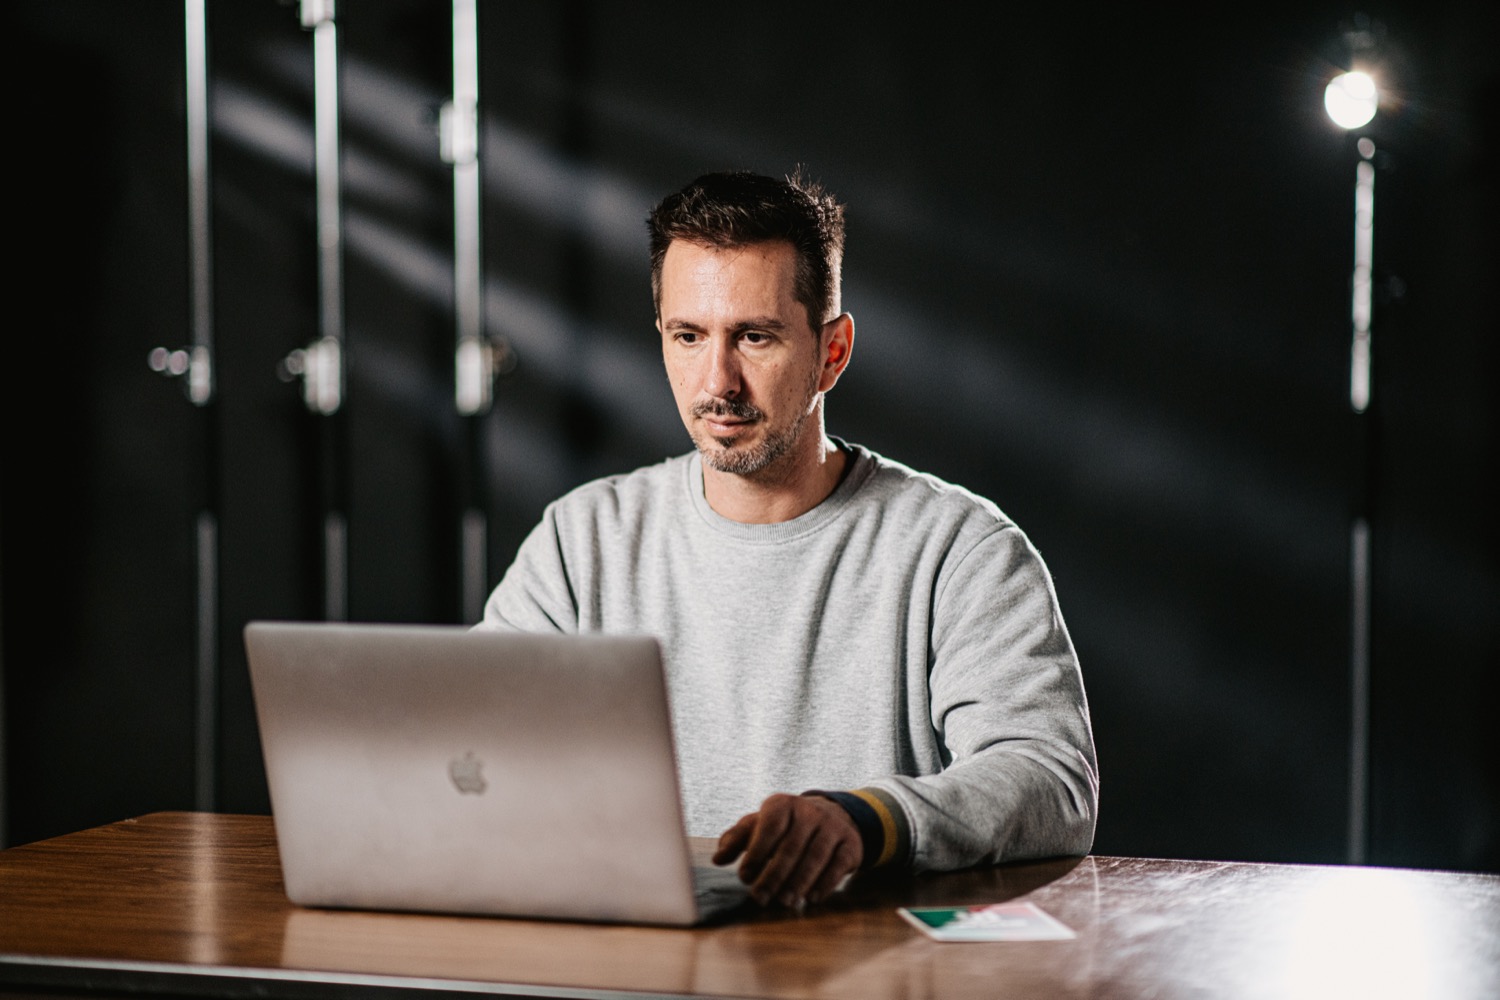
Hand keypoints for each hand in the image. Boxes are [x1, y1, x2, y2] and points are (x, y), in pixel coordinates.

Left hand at [712, 793, 862, 907]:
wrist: (832, 816)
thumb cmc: (786, 826)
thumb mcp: (760, 825)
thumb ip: (737, 839)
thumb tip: (717, 858)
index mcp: (782, 804)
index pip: (769, 828)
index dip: (756, 853)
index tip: (744, 877)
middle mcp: (809, 811)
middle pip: (791, 847)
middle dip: (774, 876)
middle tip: (760, 898)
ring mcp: (832, 826)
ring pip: (815, 858)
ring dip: (798, 883)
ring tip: (784, 902)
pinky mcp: (851, 843)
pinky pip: (838, 865)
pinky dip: (824, 884)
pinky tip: (811, 898)